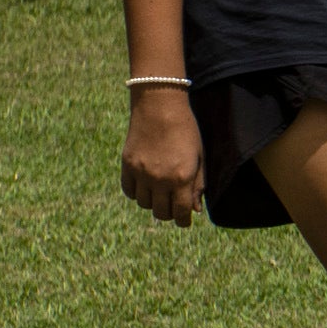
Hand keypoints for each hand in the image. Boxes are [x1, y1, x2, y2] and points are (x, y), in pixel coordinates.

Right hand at [123, 87, 205, 225]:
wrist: (159, 106)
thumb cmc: (186, 130)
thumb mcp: (199, 156)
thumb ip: (198, 184)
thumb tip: (194, 210)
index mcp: (182, 177)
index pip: (180, 212)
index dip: (183, 221)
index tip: (184, 221)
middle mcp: (160, 179)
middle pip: (161, 213)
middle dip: (169, 213)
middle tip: (173, 206)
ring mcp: (141, 173)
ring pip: (144, 204)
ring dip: (153, 203)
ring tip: (159, 192)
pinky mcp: (127, 165)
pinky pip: (129, 192)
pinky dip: (137, 193)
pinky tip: (144, 186)